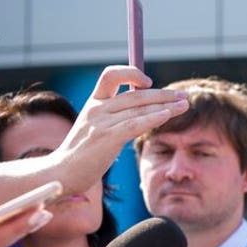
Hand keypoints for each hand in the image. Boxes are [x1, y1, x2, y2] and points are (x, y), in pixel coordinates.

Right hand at [52, 66, 188, 193]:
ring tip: (185, 105)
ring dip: (166, 106)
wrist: (61, 173)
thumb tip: (140, 107)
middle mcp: (97, 109)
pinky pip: (134, 124)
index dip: (131, 73)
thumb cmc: (82, 154)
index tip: (148, 82)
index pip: (111, 75)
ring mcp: (101, 122)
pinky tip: (168, 115)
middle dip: (163, 94)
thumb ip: (113, 115)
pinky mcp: (106, 138)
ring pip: (139, 108)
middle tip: (184, 96)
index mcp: (93, 103)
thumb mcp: (94, 128)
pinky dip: (153, 117)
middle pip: (135, 94)